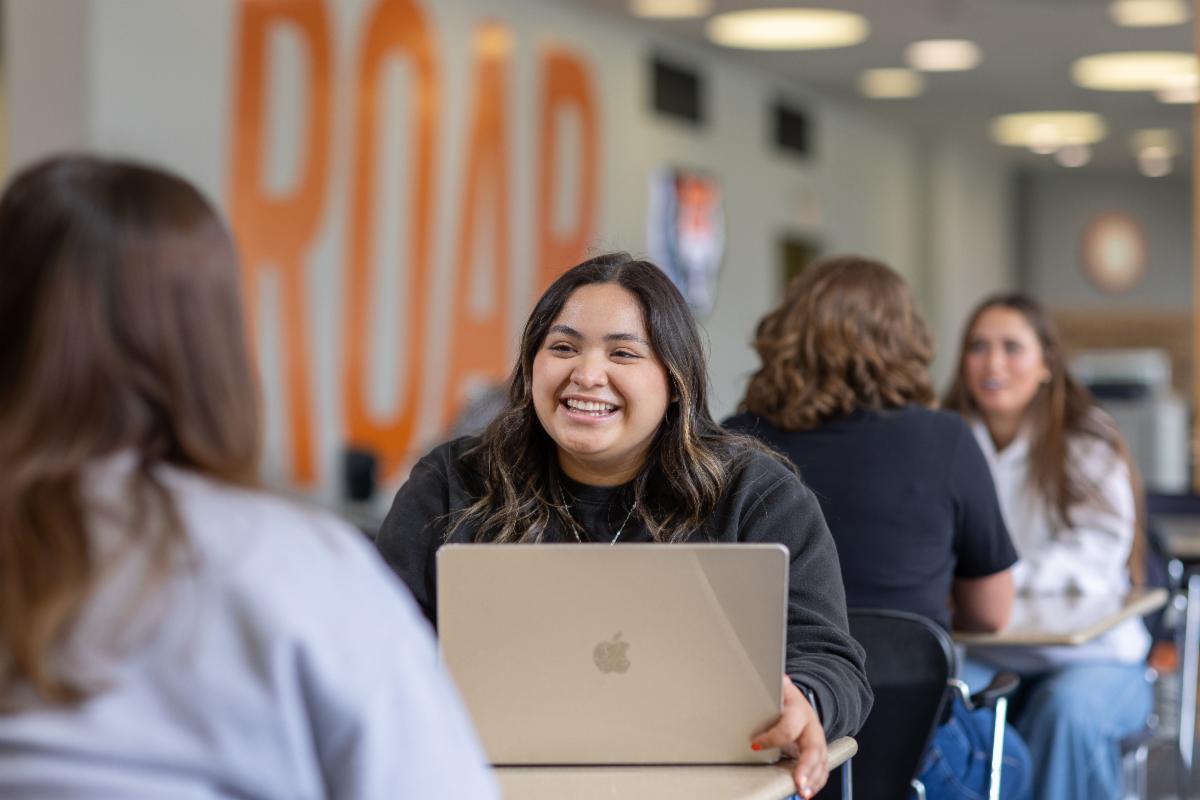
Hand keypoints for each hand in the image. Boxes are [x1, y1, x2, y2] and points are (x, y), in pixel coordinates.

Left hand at [751, 676, 827, 798]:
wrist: (801, 704)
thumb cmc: (786, 699)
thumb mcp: (779, 690)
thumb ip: (774, 685)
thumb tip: (773, 677)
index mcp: (799, 711)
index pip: (788, 727)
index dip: (772, 738)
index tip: (755, 746)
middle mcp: (812, 728)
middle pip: (813, 749)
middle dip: (806, 767)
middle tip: (798, 783)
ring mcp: (818, 742)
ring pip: (820, 763)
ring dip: (812, 779)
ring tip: (804, 793)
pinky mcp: (819, 754)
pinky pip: (821, 770)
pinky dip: (815, 782)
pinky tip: (807, 792)